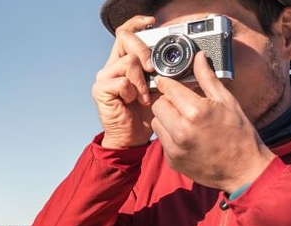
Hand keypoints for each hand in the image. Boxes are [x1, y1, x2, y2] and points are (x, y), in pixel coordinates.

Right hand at [92, 16, 157, 148]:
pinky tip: (134, 102)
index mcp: (125, 61)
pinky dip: (132, 92)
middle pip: (125, 38)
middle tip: (152, 68)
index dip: (137, 23)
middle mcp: (112, 66)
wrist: (131, 138)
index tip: (152, 23)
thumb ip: (167, 74)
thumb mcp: (161, 89)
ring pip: (128, 62)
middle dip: (144, 50)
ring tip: (144, 96)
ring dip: (142, 80)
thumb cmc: (145, 115)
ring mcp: (104, 77)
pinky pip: (122, 82)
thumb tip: (190, 61)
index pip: (126, 32)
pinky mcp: (100, 90)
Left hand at [150, 52, 274, 193]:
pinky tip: (187, 136)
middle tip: (182, 104)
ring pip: (156, 122)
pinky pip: (161, 140)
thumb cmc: (239, 134)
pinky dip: (170, 136)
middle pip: (158, 105)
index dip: (169, 83)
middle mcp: (182, 131)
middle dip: (167, 101)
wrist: (244, 170)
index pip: (168, 88)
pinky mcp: (172, 160)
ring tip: (185, 121)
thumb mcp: (227, 102)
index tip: (170, 82)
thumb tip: (199, 57)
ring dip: (166, 119)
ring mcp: (175, 148)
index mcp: (196, 112)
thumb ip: (207, 78)